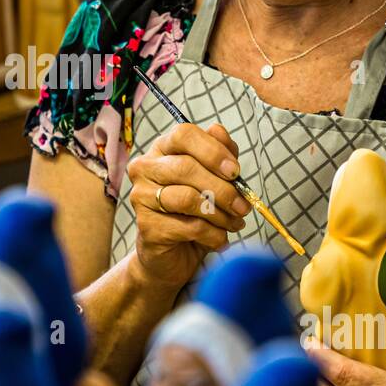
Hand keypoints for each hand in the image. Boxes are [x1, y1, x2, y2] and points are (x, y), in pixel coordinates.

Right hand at [125, 121, 249, 292]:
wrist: (172, 254)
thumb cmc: (193, 212)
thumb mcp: (212, 179)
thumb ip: (219, 153)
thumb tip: (219, 131)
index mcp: (161, 149)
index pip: (183, 134)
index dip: (213, 150)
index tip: (235, 171)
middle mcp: (145, 169)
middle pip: (186, 167)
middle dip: (223, 189)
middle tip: (243, 206)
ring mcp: (141, 197)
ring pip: (188, 198)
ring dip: (220, 214)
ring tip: (235, 224)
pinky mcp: (147, 227)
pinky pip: (190, 227)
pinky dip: (214, 234)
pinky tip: (221, 239)